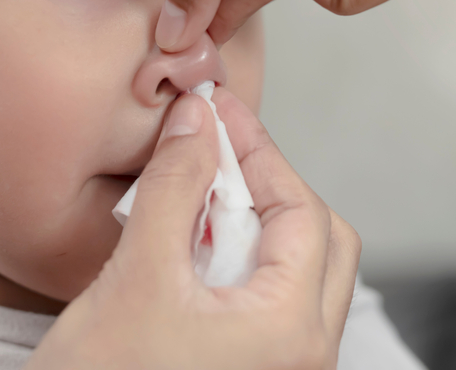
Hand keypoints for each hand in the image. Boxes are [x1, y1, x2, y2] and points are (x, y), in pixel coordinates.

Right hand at [25, 89, 360, 369]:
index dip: (259, 150)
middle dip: (267, 185)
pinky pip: (264, 301)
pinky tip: (191, 246)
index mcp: (292, 331)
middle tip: (214, 151)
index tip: (218, 110)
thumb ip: (176, 189)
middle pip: (318, 239)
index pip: (302, 211)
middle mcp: (304, 354)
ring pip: (292, 270)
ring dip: (249, 222)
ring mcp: (282, 368)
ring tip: (195, 195)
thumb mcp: (137, 279)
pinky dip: (236, 260)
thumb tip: (198, 120)